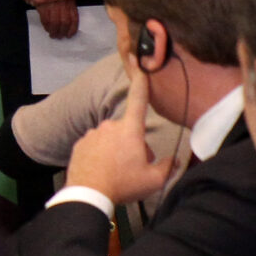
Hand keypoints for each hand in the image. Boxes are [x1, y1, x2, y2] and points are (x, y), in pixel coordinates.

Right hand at [37, 0, 80, 38]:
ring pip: (56, 22)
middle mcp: (63, 5)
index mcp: (70, 2)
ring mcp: (53, 5)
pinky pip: (46, 19)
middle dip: (62, 31)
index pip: (74, 18)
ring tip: (53, 35)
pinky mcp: (44, 5)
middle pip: (65, 22)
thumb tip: (70, 21)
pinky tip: (47, 29)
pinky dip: (46, 26)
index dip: (73, 29)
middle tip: (59, 36)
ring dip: (54, 31)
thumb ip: (68, 5)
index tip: (70, 34)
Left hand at [65, 64, 176, 205]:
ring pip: (111, 139)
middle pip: (128, 131)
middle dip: (135, 144)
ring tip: (117, 171)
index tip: (138, 63)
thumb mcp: (153, 180)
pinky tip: (103, 170)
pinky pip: (96, 146)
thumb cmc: (123, 184)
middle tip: (135, 166)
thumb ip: (168, 167)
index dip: (140, 81)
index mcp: (129, 130)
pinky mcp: (80, 143)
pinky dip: (101, 155)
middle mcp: (109, 126)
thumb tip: (175, 159)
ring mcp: (92, 133)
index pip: (138, 100)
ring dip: (117, 150)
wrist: (88, 192)